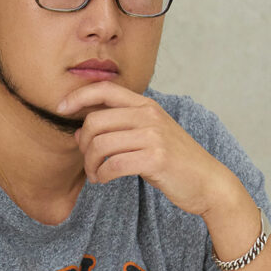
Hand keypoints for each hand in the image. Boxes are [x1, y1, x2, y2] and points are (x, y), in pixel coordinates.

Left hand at [57, 82, 240, 218]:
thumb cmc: (175, 160)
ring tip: (96, 174)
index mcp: (146, 105)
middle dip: (82, 145)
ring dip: (90, 164)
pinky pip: (112, 164)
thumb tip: (79, 133)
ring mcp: (153, 136)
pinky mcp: (155, 159)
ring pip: (100, 145)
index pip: (104, 89)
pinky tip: (104, 179)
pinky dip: (102, 175)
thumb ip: (119, 128)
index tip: (62, 109)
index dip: (78, 97)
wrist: (208, 181)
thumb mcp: (150, 134)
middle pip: (94, 121)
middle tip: (87, 161)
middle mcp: (149, 115)